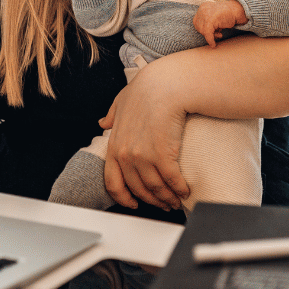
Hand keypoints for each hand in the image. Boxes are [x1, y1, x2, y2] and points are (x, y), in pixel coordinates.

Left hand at [98, 60, 191, 210]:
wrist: (166, 84)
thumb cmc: (148, 88)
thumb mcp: (122, 100)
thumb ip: (112, 114)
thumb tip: (104, 122)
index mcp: (115, 146)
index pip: (113, 182)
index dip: (124, 197)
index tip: (133, 203)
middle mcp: (127, 155)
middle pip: (138, 189)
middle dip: (152, 201)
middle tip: (163, 204)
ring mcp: (144, 156)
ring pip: (155, 188)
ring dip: (167, 198)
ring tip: (176, 199)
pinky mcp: (163, 155)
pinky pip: (171, 181)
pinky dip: (179, 189)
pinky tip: (185, 190)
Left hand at [193, 0, 247, 46]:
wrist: (237, 11)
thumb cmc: (228, 15)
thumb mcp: (214, 17)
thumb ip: (207, 22)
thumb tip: (204, 33)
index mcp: (203, 7)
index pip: (196, 21)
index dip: (202, 29)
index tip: (210, 32)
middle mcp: (203, 9)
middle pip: (198, 26)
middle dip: (206, 32)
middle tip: (217, 33)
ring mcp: (205, 14)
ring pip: (202, 31)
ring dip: (211, 35)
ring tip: (220, 34)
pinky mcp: (210, 20)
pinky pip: (207, 34)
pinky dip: (210, 40)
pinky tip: (213, 45)